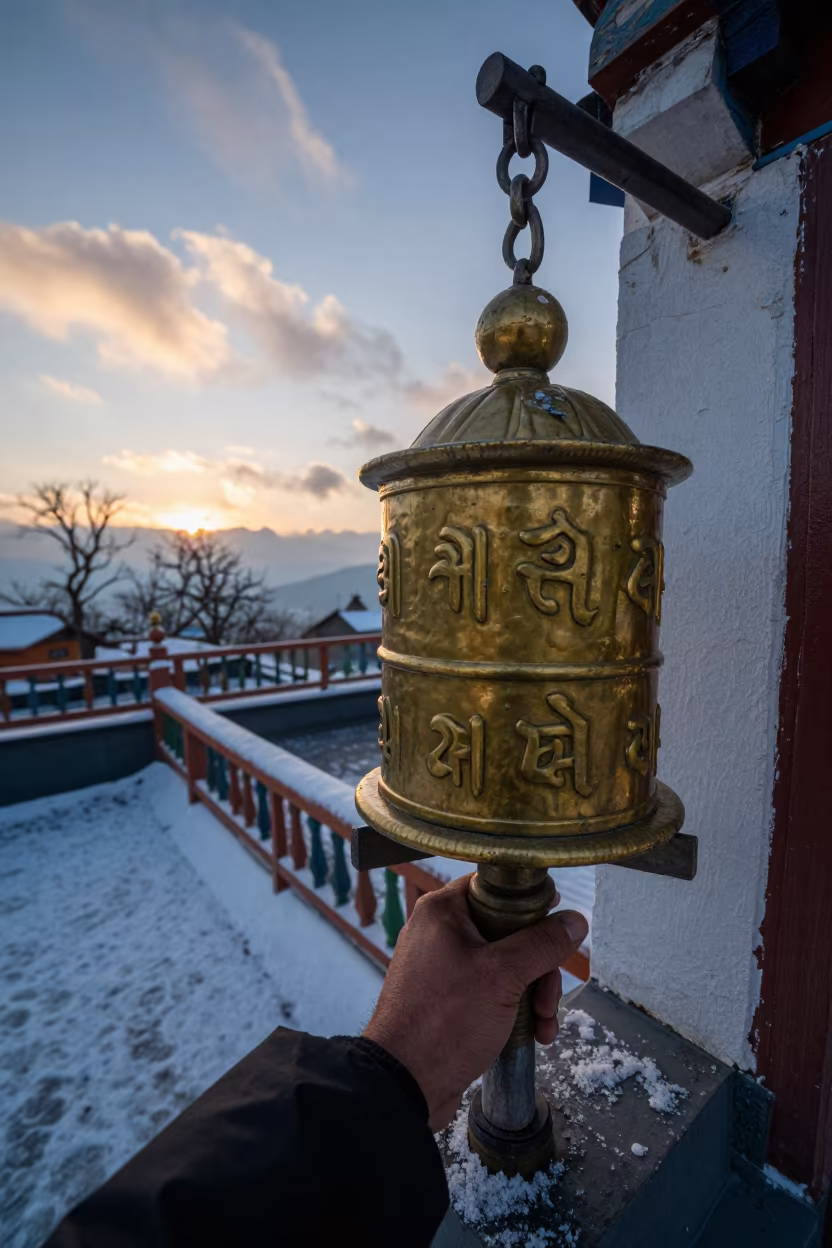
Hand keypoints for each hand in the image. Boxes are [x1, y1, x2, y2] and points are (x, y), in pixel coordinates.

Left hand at [363, 874, 587, 1131]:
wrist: (405, 1083)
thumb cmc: (444, 1021)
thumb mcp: (503, 976)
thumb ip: (542, 943)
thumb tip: (574, 921)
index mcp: (443, 911)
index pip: (493, 885)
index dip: (529, 901)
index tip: (555, 921)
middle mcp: (440, 933)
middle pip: (509, 930)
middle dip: (539, 966)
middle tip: (548, 995)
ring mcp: (444, 968)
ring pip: (506, 965)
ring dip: (534, 993)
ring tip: (544, 1023)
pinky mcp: (450, 999)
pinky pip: (493, 990)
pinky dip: (517, 1008)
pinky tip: (535, 1033)